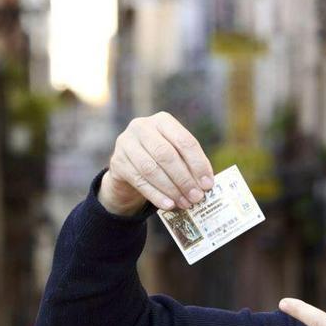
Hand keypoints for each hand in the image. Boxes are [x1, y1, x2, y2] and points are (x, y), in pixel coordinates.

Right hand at [99, 112, 214, 216]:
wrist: (129, 168)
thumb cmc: (161, 160)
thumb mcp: (177, 156)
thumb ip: (191, 165)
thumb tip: (206, 184)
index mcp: (163, 121)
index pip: (184, 141)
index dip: (198, 164)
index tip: (208, 184)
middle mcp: (142, 127)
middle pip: (166, 155)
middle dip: (184, 179)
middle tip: (196, 197)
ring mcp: (126, 143)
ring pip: (151, 169)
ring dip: (171, 189)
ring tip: (185, 203)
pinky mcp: (117, 162)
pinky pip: (139, 181)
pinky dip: (156, 195)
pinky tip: (168, 205)